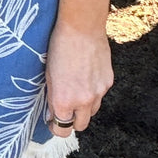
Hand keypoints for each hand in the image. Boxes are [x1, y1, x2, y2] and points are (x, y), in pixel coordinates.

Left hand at [44, 22, 112, 138]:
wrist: (81, 28)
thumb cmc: (60, 48)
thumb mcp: (48, 76)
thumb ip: (53, 99)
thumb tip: (53, 115)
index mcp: (64, 101)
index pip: (62, 129)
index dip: (56, 127)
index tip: (52, 121)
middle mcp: (83, 101)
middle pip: (80, 126)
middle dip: (72, 120)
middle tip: (65, 109)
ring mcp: (99, 92)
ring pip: (92, 111)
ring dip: (84, 107)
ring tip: (76, 89)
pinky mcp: (109, 82)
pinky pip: (100, 94)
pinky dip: (94, 91)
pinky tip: (87, 75)